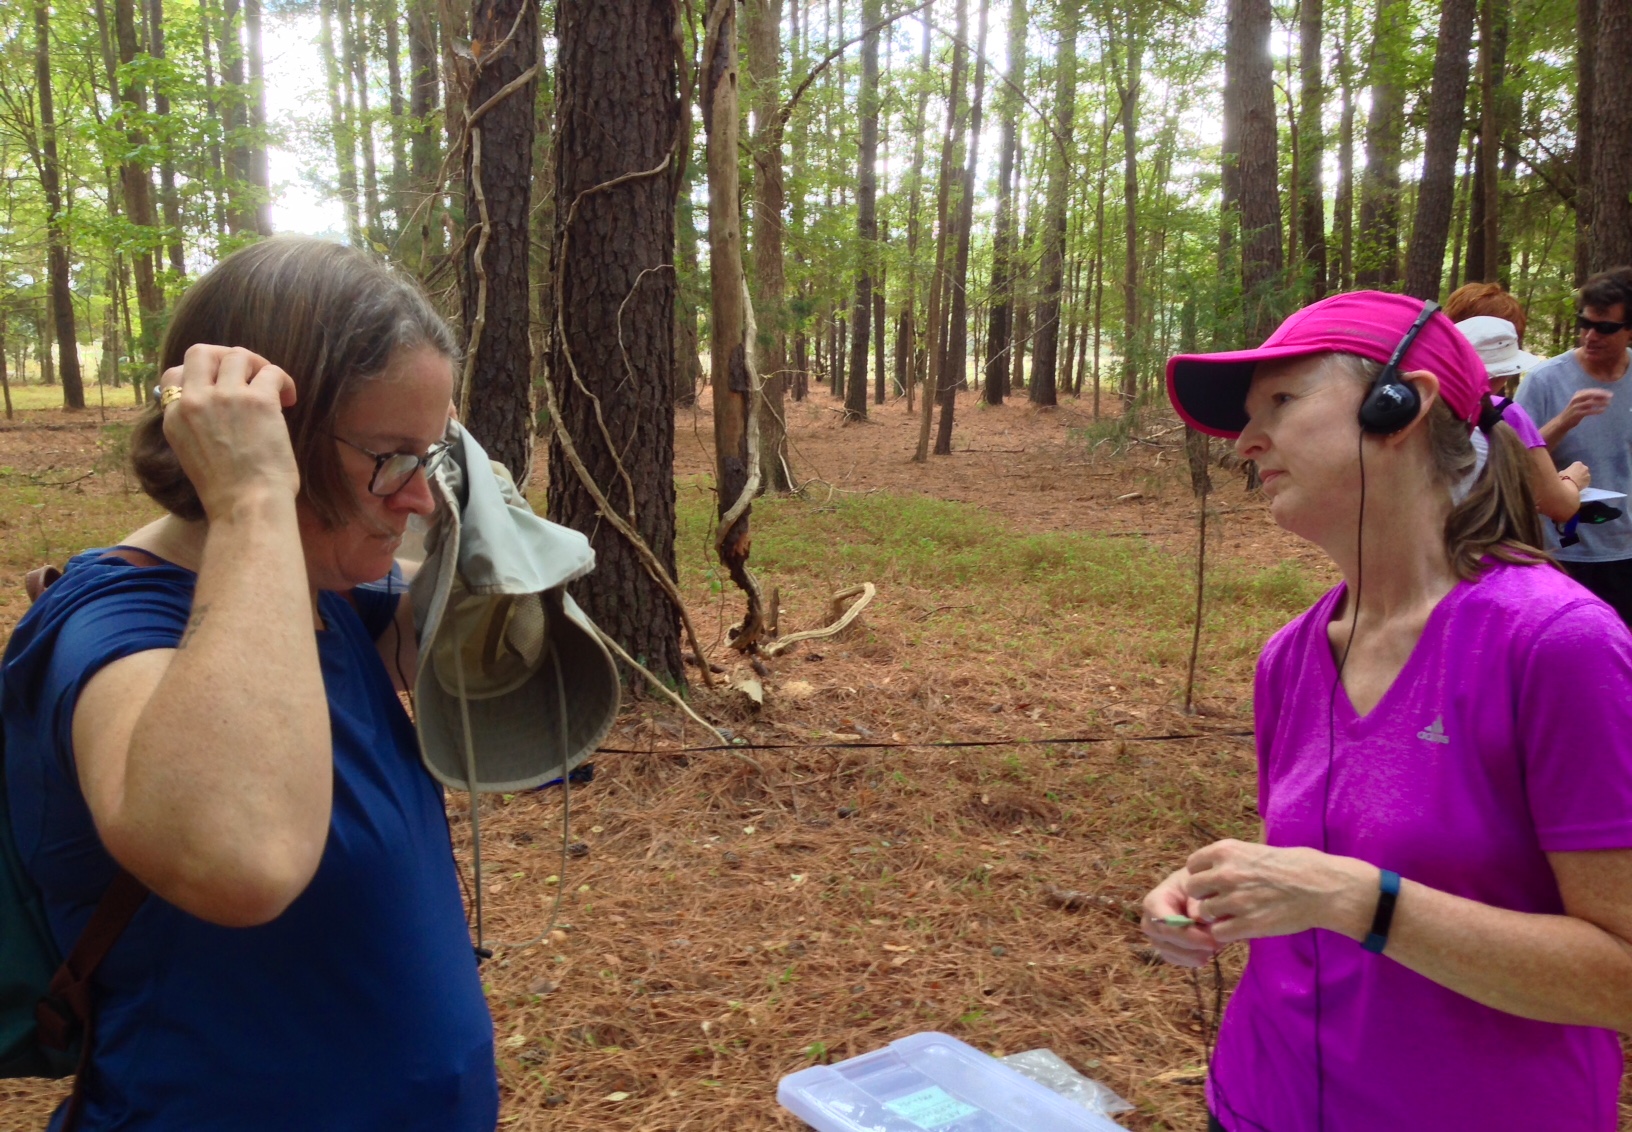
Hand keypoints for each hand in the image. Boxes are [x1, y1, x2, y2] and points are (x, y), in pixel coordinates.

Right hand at [161, 345, 300, 519]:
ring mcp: (225, 397)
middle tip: (246, 373)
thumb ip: (194, 426)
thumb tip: (209, 406)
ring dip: (257, 365)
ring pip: (237, 355)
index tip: (220, 385)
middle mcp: (193, 401)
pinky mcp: (257, 400)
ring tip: (271, 387)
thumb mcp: (192, 454)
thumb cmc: (226, 491)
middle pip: (200, 352)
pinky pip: (271, 371)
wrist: (246, 506)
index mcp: (173, 417)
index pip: (173, 374)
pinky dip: (283, 380)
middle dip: (224, 356)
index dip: (199, 374)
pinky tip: (289, 398)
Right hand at [1141, 867, 1224, 966]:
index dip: (1188, 936)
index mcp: (1154, 902)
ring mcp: (1156, 937)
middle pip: (1165, 942)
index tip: (1212, 941)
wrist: (1198, 891)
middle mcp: (1150, 921)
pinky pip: (1176, 960)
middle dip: (1193, 947)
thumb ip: (1198, 902)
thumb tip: (1195, 919)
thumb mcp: (1200, 886)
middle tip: (1217, 945)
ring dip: (1195, 954)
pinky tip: (1207, 950)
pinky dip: (1193, 959)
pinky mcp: (1165, 948)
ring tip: (1215, 945)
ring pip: (1171, 954)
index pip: (1164, 924)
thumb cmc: (1198, 886)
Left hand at [1181, 839, 1376, 944]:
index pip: (1192, 865)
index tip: (1214, 882)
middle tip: (1221, 901)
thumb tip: (1211, 870)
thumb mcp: (1256, 850)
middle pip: (1192, 889)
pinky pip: (1219, 932)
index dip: (1201, 876)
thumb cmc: (1295, 865)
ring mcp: (1235, 900)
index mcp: (1227, 851)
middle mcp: (1226, 873)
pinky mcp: (1248, 924)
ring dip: (1215, 916)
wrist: (1322, 887)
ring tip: (1233, 915)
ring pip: (1203, 912)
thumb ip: (1231, 860)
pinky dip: (1226, 932)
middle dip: (1204, 896)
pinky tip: (1240, 927)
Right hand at [1559, 389, 1612, 431]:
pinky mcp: (1577, 413)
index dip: (1601, 391)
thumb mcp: (1582, 403)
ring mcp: (1576, 406)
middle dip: (1602, 395)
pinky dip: (1596, 410)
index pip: (1592, 391)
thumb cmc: (1575, 411)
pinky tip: (1602, 410)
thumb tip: (1604, 396)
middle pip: (1591, 394)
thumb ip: (1591, 399)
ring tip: (1608, 404)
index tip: (1610, 393)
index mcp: (1577, 394)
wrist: (1563, 421)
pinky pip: (1589, 411)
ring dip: (1601, 403)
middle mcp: (1576, 399)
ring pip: (1590, 402)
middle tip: (1611, 396)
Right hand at [1560, 461, 1590, 490]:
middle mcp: (1585, 468)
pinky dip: (1583, 483)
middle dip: (1579, 473)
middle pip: (1582, 470)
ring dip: (1582, 478)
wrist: (1569, 486)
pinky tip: (1578, 486)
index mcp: (1578, 464)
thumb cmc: (1563, 477)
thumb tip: (1566, 473)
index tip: (1570, 473)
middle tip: (1574, 478)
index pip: (1576, 465)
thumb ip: (1566, 471)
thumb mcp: (1562, 472)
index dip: (1573, 469)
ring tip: (1576, 483)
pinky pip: (1585, 482)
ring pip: (1585, 476)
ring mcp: (1588, 475)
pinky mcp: (1589, 481)